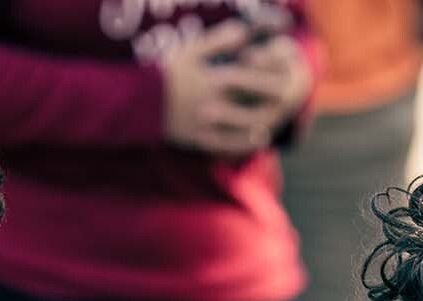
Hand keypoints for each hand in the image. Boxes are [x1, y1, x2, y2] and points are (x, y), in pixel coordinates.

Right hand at [159, 21, 306, 154]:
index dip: (265, 70)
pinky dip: (241, 144)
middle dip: (267, 95)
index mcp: (208, 78)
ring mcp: (203, 123)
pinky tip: (256, 140)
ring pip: (237, 125)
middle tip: (285, 92)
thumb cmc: (168, 73)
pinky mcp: (196, 139)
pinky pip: (223, 145)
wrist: (137, 102)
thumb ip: (218, 40)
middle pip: (245, 99)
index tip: (281, 66)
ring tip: (271, 121)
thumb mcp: (191, 52)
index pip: (244, 73)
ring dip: (257, 122)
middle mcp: (209, 101)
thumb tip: (244, 32)